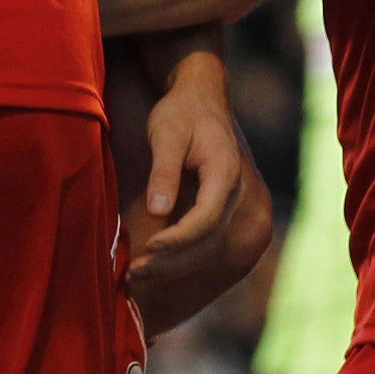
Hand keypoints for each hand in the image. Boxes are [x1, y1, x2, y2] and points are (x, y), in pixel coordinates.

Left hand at [130, 54, 244, 266]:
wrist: (204, 98)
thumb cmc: (182, 112)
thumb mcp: (166, 133)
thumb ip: (163, 172)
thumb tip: (157, 211)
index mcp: (226, 172)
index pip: (208, 218)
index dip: (179, 238)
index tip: (149, 247)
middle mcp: (241, 193)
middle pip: (211, 242)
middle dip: (172, 262)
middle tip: (134, 273)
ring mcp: (240, 204)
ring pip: (214, 250)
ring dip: (178, 267)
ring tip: (138, 275)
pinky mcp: (231, 212)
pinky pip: (214, 245)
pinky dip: (187, 258)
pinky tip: (159, 266)